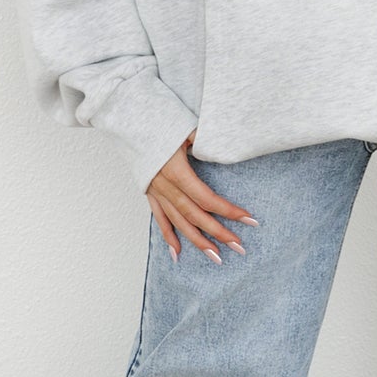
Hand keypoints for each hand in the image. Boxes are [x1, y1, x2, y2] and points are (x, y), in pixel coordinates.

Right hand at [146, 130, 257, 263]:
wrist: (127, 119)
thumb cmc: (158, 120)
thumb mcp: (185, 127)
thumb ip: (204, 140)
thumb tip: (224, 146)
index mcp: (176, 171)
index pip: (207, 198)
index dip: (228, 211)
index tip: (249, 219)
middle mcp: (165, 186)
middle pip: (195, 215)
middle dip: (218, 233)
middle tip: (239, 247)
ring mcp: (156, 191)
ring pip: (178, 222)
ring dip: (197, 241)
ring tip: (216, 257)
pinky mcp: (149, 191)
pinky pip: (159, 218)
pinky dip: (168, 235)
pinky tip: (177, 252)